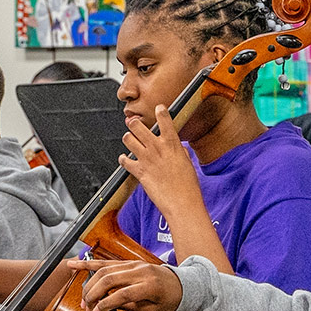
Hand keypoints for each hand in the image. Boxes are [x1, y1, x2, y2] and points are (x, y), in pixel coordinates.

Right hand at [70, 258, 182, 310]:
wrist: (180, 285)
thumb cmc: (167, 300)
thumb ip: (128, 307)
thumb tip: (105, 308)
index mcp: (150, 285)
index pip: (123, 294)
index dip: (107, 304)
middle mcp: (141, 271)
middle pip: (109, 280)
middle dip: (94, 294)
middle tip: (87, 307)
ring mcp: (133, 264)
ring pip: (104, 270)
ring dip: (89, 283)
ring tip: (83, 297)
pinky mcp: (128, 262)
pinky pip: (105, 262)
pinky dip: (89, 264)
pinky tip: (74, 265)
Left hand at [119, 106, 205, 220]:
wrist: (181, 202)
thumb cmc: (188, 185)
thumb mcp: (187, 164)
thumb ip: (180, 152)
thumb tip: (179, 149)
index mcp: (172, 144)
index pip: (164, 119)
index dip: (160, 111)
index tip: (158, 108)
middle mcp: (157, 148)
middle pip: (137, 126)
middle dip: (133, 122)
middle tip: (132, 122)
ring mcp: (146, 159)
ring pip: (128, 139)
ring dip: (127, 138)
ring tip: (129, 139)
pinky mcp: (139, 171)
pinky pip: (124, 161)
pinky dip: (123, 159)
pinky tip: (124, 159)